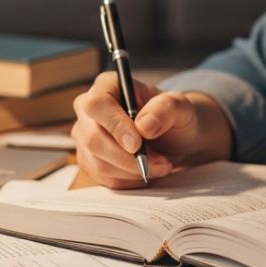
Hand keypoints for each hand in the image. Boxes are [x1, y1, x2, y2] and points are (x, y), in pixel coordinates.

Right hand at [71, 72, 230, 188]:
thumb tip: (144, 126)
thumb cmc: (173, 117)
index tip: (137, 144)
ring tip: (160, 166)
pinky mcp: (88, 160)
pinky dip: (129, 180)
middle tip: (161, 163)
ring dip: (133, 171)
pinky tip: (146, 172)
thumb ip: (166, 109)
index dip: (115, 125)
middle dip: (127, 158)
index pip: (97, 105)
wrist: (173, 139)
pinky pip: (104, 178)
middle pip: (93, 138)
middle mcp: (88, 109)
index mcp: (107, 85)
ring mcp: (85, 136)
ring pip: (99, 163)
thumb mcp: (180, 107)